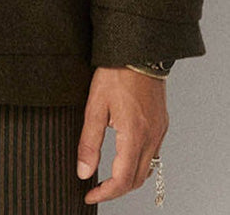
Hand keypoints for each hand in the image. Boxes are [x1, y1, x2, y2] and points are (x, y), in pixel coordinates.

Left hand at [77, 66, 168, 204]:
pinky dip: (138, 163)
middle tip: (96, 189)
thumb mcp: (95, 105)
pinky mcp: (161, 123)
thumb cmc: (116, 73)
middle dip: (116, 190)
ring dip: (128, 179)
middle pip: (137, 179)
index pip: (123, 179)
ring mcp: (159, 130)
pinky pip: (153, 153)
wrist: (139, 50)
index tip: (89, 194)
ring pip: (147, 168)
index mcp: (134, 134)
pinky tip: (125, 158)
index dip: (105, 193)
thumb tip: (84, 171)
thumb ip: (89, 142)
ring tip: (107, 178)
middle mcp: (151, 136)